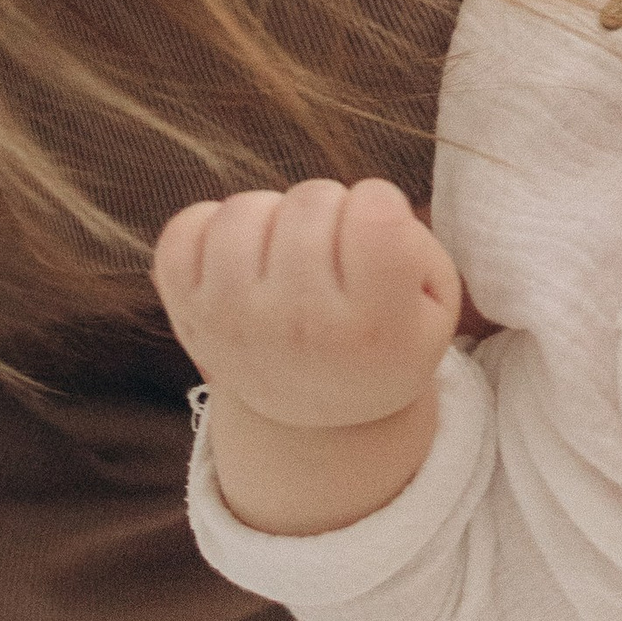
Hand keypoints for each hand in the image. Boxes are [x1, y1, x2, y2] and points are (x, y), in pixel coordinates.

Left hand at [152, 177, 462, 430]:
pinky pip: (186, 228)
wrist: (313, 422)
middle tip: (334, 253)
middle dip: (330, 209)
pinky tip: (243, 258)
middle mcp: (298, 327)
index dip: (381, 204)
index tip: (378, 238)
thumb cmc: (381, 342)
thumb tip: (359, 205)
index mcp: (372, 328)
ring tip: (288, 253)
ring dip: (273, 216)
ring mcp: (232, 320)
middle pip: (312, 198)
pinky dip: (211, 226)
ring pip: (247, 208)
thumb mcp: (435, 308)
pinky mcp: (186, 311)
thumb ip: (416, 243)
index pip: (375, 210)